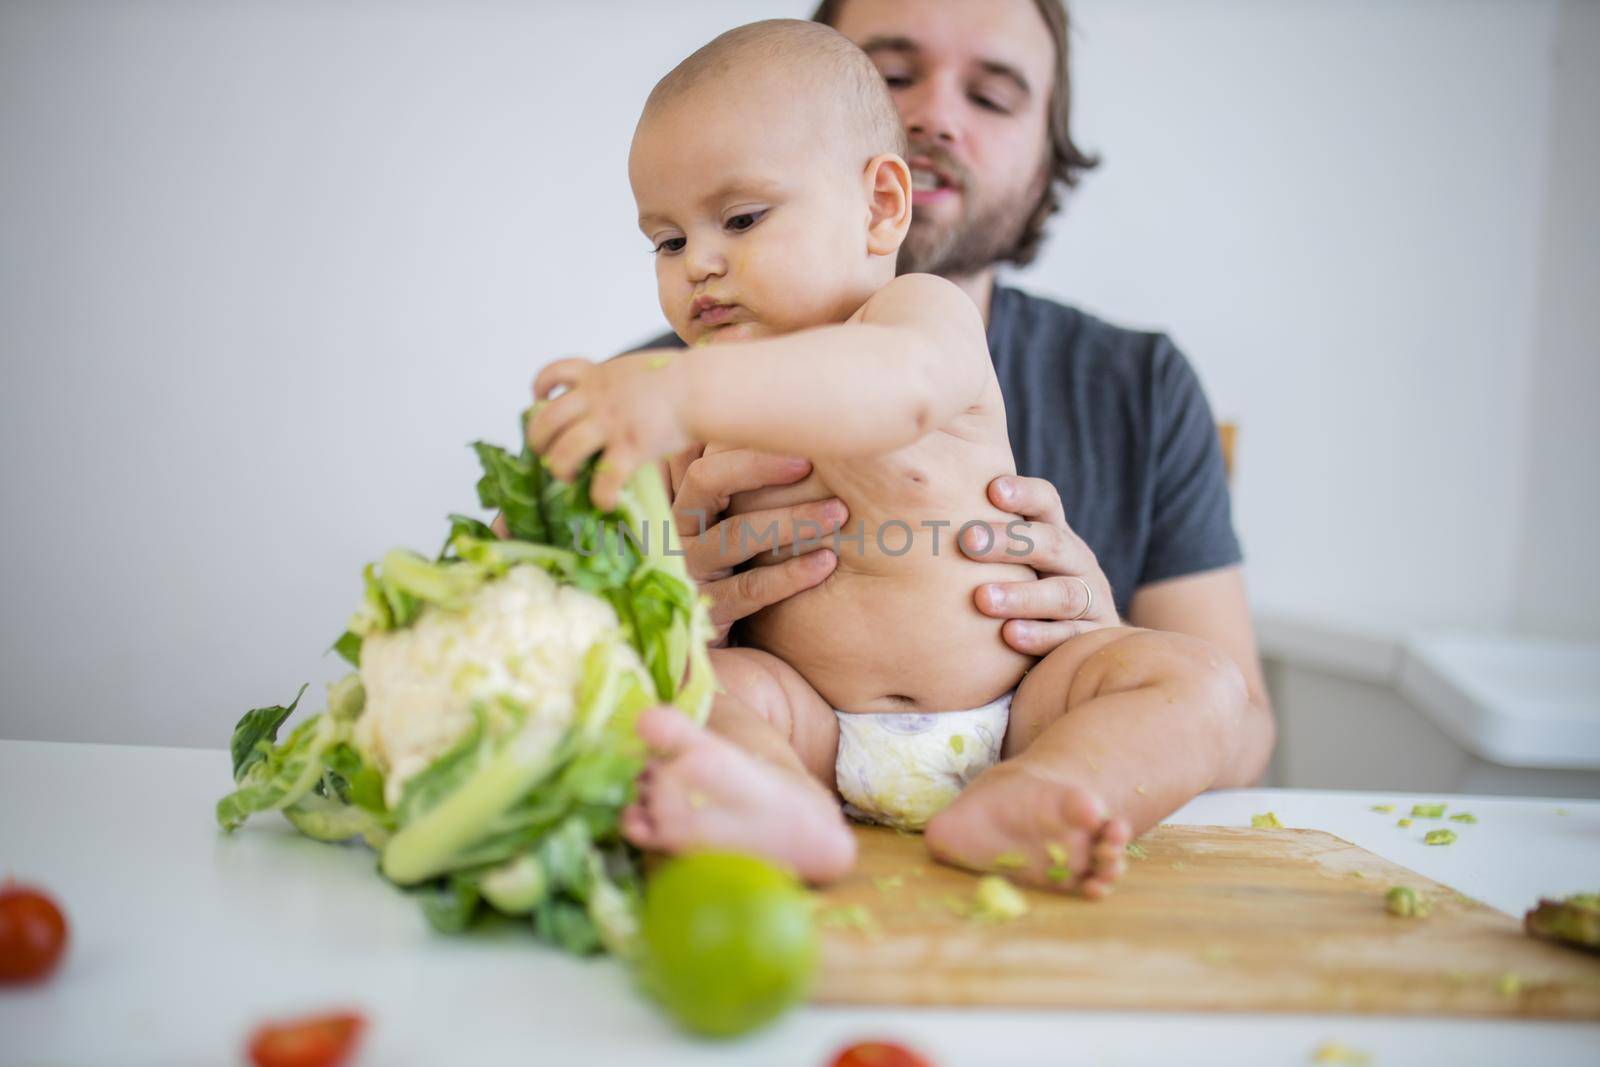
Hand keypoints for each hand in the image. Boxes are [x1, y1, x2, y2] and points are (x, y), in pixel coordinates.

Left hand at [528, 350, 691, 509]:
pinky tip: (605, 503)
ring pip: (564, 452)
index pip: (554, 373)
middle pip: (546, 420)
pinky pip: (605, 479)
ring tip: (569, 478)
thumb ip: (621, 382)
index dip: (540, 387)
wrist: (701, 386)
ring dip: (560, 469)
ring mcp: (610, 423)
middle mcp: (597, 399)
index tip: (539, 399)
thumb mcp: (639, 369)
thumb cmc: (681, 379)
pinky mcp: (630, 447)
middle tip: (546, 453)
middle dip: (538, 440)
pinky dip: (600, 496)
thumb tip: (623, 396)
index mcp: (598, 375)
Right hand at [666, 443, 847, 646]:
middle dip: (761, 467)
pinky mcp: (707, 613)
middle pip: (706, 481)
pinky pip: (750, 589)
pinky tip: (825, 563)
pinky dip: (790, 574)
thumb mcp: (734, 522)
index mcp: (682, 501)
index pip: (701, 454)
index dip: (743, 443)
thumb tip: (791, 431)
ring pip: (735, 534)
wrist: (718, 652)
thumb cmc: (738, 567)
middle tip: (813, 464)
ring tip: (837, 513)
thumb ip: (745, 481)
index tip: (794, 436)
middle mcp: (676, 531)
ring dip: (791, 520)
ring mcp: (688, 572)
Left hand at [959, 474, 1118, 654]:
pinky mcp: (1091, 637)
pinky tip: (1009, 635)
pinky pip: (1069, 637)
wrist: (1082, 639)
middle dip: (1010, 542)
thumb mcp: (1017, 558)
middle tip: (968, 541)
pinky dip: (1040, 636)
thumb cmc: (1027, 588)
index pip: (1047, 503)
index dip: (1024, 494)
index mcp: (1056, 534)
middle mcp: (1077, 562)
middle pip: (1052, 544)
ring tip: (982, 598)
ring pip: (1063, 594)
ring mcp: (1091, 601)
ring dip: (1022, 595)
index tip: (993, 490)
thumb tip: (919, 500)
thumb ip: (983, 536)